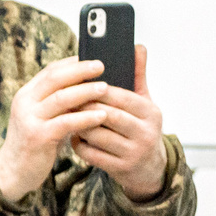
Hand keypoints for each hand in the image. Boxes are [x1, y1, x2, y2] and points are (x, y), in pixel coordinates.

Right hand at [0, 58, 110, 204]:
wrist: (14, 170)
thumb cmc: (35, 142)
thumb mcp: (42, 117)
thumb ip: (57, 102)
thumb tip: (86, 87)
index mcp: (26, 94)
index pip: (50, 71)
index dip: (72, 63)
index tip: (93, 58)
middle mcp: (25, 103)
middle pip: (54, 78)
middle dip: (80, 70)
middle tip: (102, 66)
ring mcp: (29, 119)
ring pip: (61, 98)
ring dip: (85, 91)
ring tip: (106, 88)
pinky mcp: (38, 136)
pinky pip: (65, 122)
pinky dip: (85, 117)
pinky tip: (101, 116)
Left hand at [73, 44, 168, 199]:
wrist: (148, 168)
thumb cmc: (140, 127)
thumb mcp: (144, 102)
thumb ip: (137, 76)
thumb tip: (138, 47)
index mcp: (151, 113)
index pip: (121, 97)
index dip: (97, 89)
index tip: (78, 82)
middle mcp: (146, 133)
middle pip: (107, 115)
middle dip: (83, 106)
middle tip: (64, 99)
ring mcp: (133, 153)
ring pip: (97, 135)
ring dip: (78, 125)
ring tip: (65, 116)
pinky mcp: (120, 169)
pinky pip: (91, 154)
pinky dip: (78, 144)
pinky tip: (72, 136)